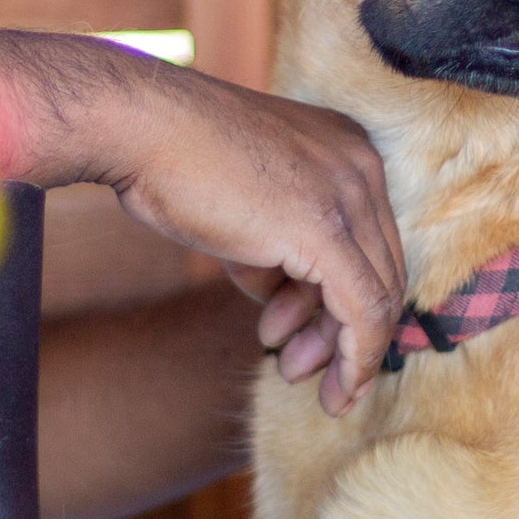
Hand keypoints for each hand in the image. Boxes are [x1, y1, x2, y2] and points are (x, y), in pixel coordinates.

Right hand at [97, 66, 405, 416]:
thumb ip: (277, 249)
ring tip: (298, 375)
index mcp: (350, 151)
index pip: (372, 241)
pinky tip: (337, 390)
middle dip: (346, 331)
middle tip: (311, 371)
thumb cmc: (176, 161)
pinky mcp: (325, 228)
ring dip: (344, 351)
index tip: (322, 340)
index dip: (351, 299)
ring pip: (376, 294)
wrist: (139, 128)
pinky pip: (361, 308)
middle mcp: (363, 167)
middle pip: (379, 268)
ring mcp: (349, 194)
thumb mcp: (246, 207)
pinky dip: (355, 356)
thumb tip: (287, 303)